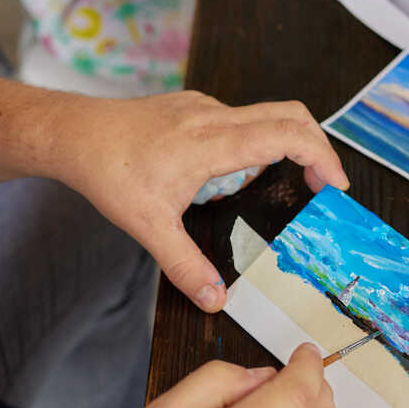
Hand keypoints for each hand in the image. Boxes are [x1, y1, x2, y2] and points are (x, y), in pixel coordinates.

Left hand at [56, 91, 348, 311]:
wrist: (73, 132)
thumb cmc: (108, 172)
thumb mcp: (148, 226)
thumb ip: (185, 266)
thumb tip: (216, 300)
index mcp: (213, 143)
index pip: (287, 135)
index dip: (322, 157)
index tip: (335, 187)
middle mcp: (216, 116)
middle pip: (291, 114)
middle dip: (318, 147)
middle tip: (324, 185)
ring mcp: (206, 107)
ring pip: (267, 115)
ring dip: (286, 146)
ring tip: (282, 185)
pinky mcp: (196, 107)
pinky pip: (242, 120)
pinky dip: (257, 143)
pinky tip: (233, 176)